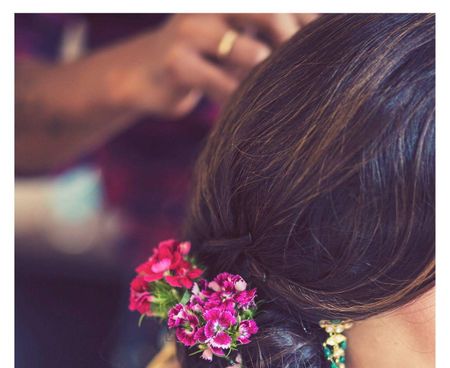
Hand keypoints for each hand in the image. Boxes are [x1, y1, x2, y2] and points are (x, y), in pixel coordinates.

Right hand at [106, 13, 318, 117]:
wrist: (142, 76)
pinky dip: (238, 103)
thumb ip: (268, 33)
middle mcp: (210, 3)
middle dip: (294, 46)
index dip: (308, 20)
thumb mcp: (234, 36)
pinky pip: (222, 86)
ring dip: (267, 81)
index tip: (329, 48)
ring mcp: (191, 29)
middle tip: (307, 76)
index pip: (279, 0)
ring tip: (273, 98)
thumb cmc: (201, 59)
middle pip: (270, 13)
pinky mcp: (176, 62)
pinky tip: (243, 112)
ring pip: (250, 53)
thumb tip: (323, 39)